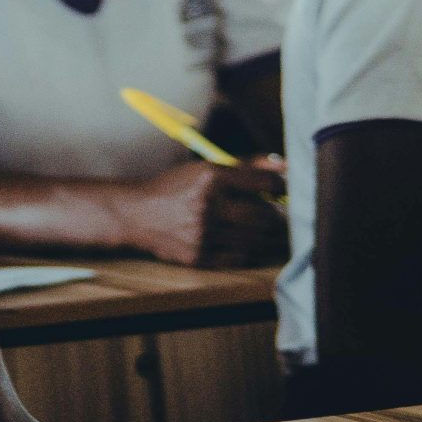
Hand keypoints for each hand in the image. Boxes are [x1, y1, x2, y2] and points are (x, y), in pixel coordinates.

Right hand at [128, 158, 286, 266]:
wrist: (136, 214)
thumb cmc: (175, 188)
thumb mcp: (206, 169)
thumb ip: (247, 165)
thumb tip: (284, 164)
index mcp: (212, 177)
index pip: (266, 183)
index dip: (280, 187)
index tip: (282, 190)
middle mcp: (209, 205)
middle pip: (266, 216)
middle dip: (275, 216)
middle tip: (274, 214)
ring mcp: (203, 233)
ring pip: (256, 240)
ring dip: (263, 235)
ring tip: (259, 228)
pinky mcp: (199, 256)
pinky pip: (240, 257)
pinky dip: (245, 250)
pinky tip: (238, 240)